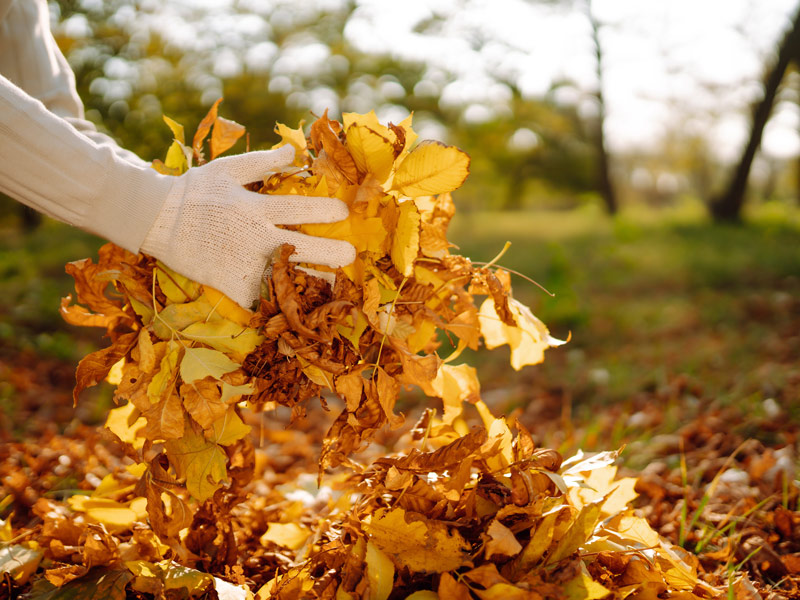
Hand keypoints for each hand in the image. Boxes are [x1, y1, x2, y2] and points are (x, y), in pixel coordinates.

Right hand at [140, 145, 354, 307]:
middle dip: (334, 253)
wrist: (156, 220)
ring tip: (334, 284)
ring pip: (291, 279)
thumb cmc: (194, 191)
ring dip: (316, 282)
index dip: (328, 210)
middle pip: (307, 249)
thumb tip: (293, 150)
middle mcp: (257, 238)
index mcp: (257, 208)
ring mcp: (246, 264)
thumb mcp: (227, 169)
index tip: (343, 211)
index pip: (304, 208)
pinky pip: (263, 299)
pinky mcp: (233, 285)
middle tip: (350, 255)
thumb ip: (262, 162)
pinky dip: (280, 302)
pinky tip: (298, 304)